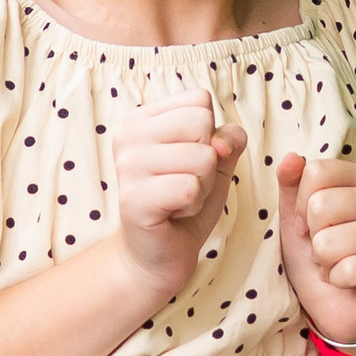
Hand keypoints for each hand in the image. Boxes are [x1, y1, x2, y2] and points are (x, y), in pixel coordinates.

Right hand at [111, 90, 246, 307]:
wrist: (158, 253)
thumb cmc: (184, 202)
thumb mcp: (215, 162)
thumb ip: (228, 138)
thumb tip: (222, 142)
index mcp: (142, 119)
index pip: (199, 101)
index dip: (208, 135)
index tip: (186, 162)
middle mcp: (128, 136)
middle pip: (201, 123)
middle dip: (207, 160)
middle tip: (184, 183)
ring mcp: (127, 166)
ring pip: (201, 157)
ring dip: (201, 186)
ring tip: (178, 199)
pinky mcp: (133, 198)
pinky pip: (190, 188)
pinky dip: (193, 205)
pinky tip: (173, 214)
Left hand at [276, 145, 355, 346]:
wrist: (337, 306)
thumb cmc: (319, 256)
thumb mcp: (295, 218)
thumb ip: (291, 186)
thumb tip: (290, 158)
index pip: (316, 171)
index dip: (301, 204)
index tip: (309, 224)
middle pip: (321, 205)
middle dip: (312, 236)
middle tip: (326, 248)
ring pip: (329, 241)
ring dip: (323, 262)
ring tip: (337, 264)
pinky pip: (347, 269)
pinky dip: (337, 280)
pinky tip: (349, 280)